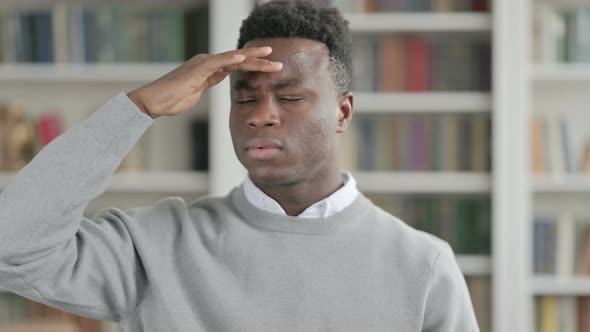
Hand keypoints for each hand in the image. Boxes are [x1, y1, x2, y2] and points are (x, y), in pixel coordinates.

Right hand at [127, 47, 281, 118]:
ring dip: (252, 57)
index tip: (270, 68)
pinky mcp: (197, 68)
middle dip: (259, 59)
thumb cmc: (173, 98)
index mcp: (209, 68)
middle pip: (238, 59)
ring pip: (232, 58)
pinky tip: (243, 58)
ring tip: (269, 55)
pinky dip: (230, 59)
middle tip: (278, 61)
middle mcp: (207, 62)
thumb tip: (221, 77)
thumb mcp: (197, 90)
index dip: (254, 65)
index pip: (236, 65)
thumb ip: (210, 81)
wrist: (155, 101)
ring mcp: (203, 63)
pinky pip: (217, 62)